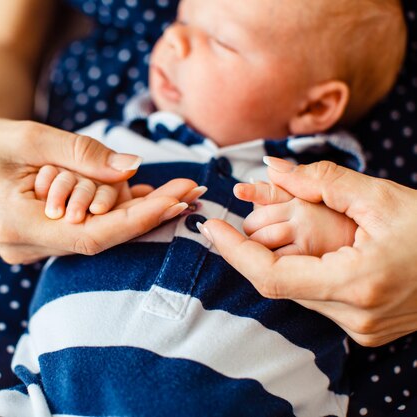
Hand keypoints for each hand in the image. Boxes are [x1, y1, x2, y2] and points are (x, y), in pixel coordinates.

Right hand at [0, 118, 198, 263]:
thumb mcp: (30, 136)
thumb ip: (82, 155)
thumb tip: (134, 167)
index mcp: (15, 225)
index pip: (91, 236)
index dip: (139, 221)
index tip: (178, 201)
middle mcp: (22, 247)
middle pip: (98, 238)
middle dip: (146, 214)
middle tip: (189, 189)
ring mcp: (27, 248)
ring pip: (90, 235)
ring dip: (129, 213)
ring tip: (172, 191)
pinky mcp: (33, 240)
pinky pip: (78, 231)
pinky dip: (107, 212)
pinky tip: (136, 196)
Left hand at [198, 158, 416, 345]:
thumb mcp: (381, 196)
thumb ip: (323, 181)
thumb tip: (273, 167)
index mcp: (356, 282)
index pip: (270, 276)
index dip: (234, 252)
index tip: (211, 227)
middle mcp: (355, 315)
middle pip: (280, 284)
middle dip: (250, 253)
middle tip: (226, 224)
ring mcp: (362, 329)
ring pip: (297, 293)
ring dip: (278, 263)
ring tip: (263, 234)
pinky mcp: (367, 330)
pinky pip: (318, 301)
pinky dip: (303, 275)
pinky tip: (303, 254)